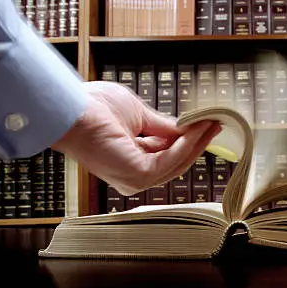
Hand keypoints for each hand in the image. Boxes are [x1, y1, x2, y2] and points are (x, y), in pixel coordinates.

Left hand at [52, 81, 221, 195]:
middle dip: (196, 143)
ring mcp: (135, 179)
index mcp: (129, 162)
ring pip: (176, 162)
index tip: (206, 125)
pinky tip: (196, 129)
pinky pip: (170, 160)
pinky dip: (186, 144)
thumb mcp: (138, 117)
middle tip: (215, 124)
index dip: (187, 141)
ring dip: (195, 142)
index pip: (166, 155)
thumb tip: (185, 129)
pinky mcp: (138, 175)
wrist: (71, 108)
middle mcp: (132, 176)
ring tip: (210, 124)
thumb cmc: (93, 108)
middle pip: (174, 162)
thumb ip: (162, 127)